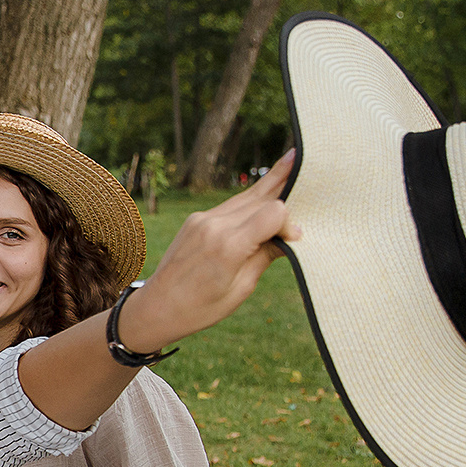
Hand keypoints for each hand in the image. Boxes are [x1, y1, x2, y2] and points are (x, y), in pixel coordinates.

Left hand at [121, 150, 302, 351]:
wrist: (157, 306)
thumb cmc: (201, 307)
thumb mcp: (241, 288)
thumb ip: (265, 256)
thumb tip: (290, 234)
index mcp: (228, 246)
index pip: (274, 213)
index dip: (289, 223)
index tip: (295, 239)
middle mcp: (214, 226)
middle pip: (261, 198)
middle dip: (286, 188)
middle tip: (308, 161)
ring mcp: (203, 219)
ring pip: (246, 197)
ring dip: (270, 186)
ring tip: (291, 159)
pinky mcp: (196, 219)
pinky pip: (231, 206)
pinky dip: (250, 202)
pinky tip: (265, 191)